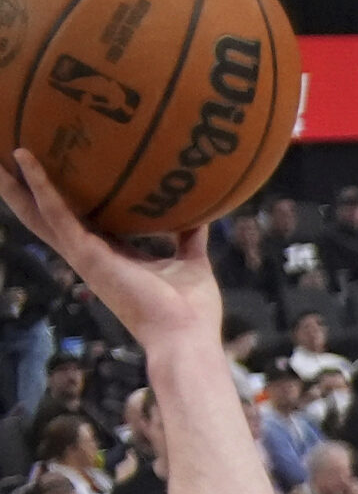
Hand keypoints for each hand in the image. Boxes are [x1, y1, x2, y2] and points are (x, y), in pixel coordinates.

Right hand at [0, 149, 221, 357]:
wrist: (186, 338)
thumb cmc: (190, 312)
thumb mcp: (190, 262)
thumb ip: (189, 237)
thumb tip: (201, 213)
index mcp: (113, 256)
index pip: (81, 222)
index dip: (67, 201)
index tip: (53, 172)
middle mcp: (92, 256)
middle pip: (50, 219)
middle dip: (27, 193)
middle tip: (6, 162)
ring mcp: (85, 256)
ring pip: (41, 215)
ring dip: (18, 186)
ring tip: (0, 156)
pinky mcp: (86, 255)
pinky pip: (56, 214)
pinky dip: (41, 186)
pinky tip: (25, 158)